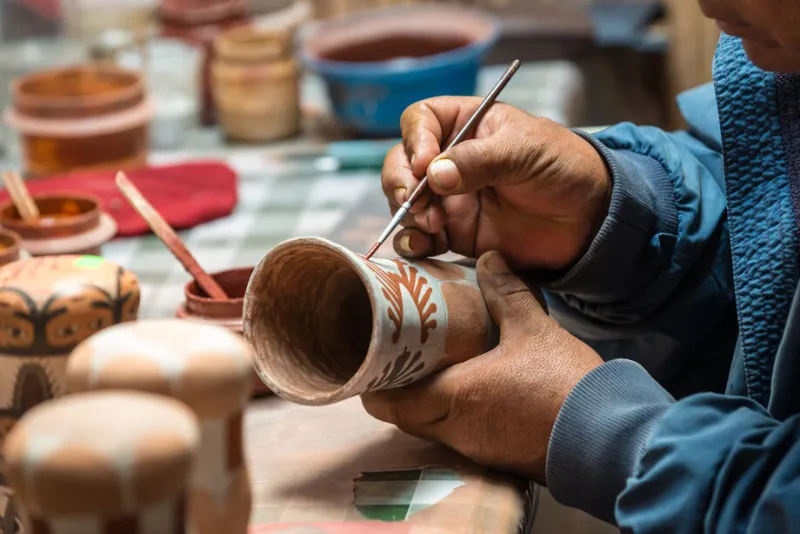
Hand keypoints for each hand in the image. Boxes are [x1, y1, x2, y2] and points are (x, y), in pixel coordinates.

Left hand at [361, 251, 602, 481]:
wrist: (608, 436)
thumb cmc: (563, 383)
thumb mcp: (533, 328)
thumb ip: (506, 293)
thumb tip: (488, 258)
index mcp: (454, 398)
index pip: (390, 404)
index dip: (374, 385)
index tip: (372, 361)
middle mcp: (456, 429)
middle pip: (405, 418)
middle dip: (398, 390)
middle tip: (401, 358)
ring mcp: (476, 448)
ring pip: (431, 428)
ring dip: (425, 402)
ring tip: (431, 367)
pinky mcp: (497, 456)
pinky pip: (459, 435)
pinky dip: (453, 414)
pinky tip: (468, 388)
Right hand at [382, 97, 610, 270]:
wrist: (589, 219)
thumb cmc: (562, 167)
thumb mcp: (525, 151)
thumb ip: (479, 160)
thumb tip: (433, 174)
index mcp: (467, 125)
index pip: (421, 120)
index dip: (415, 140)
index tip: (425, 164)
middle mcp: (450, 160)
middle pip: (402, 163)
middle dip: (400, 182)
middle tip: (416, 201)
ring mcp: (450, 199)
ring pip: (405, 202)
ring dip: (407, 214)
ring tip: (432, 225)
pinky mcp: (456, 233)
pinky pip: (421, 239)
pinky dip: (412, 243)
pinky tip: (420, 247)